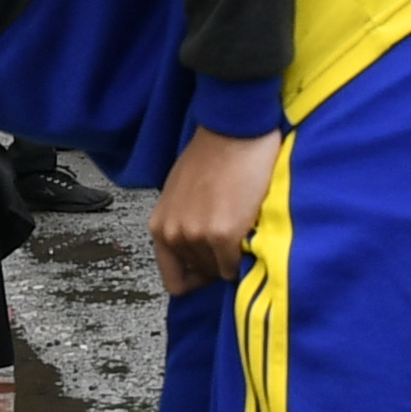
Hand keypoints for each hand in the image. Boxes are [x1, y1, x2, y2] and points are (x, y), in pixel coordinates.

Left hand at [150, 125, 283, 291]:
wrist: (235, 131)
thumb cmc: (213, 154)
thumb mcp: (181, 194)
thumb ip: (183, 224)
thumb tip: (198, 251)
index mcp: (160, 225)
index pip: (174, 280)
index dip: (197, 278)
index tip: (213, 266)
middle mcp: (174, 234)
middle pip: (202, 275)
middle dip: (219, 263)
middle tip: (234, 238)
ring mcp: (197, 236)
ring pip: (220, 273)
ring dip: (233, 258)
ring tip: (241, 229)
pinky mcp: (222, 235)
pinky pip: (235, 267)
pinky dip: (245, 257)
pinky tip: (250, 231)